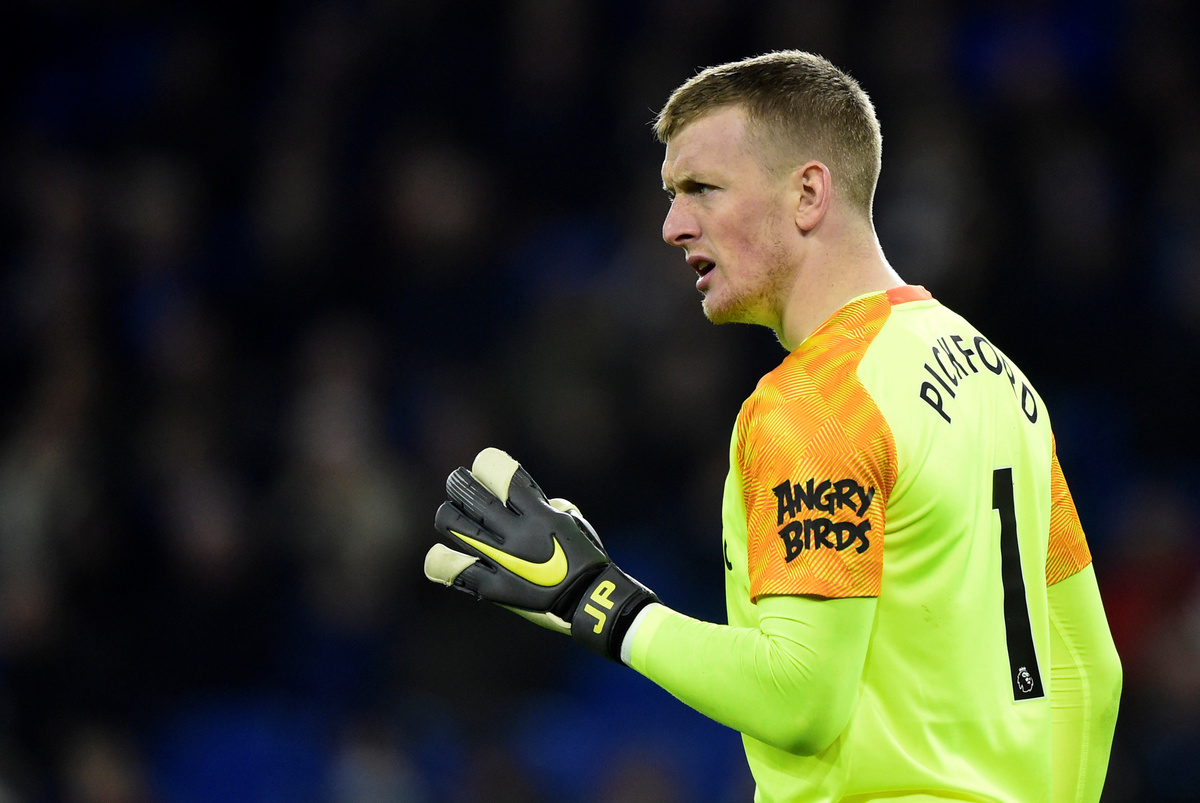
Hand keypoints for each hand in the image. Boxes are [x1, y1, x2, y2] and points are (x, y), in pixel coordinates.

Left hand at [424, 447, 656, 662]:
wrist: (590, 602)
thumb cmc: (587, 559)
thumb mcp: (573, 521)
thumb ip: (545, 505)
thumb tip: (525, 498)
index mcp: (540, 513)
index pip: (499, 471)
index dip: (487, 463)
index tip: (485, 467)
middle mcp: (517, 532)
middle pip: (470, 494)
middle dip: (460, 484)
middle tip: (459, 485)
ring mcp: (501, 559)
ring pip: (453, 524)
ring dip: (449, 516)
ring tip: (451, 516)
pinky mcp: (491, 587)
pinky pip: (452, 568)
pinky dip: (442, 560)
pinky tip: (442, 555)